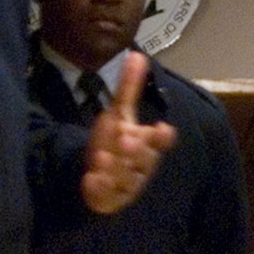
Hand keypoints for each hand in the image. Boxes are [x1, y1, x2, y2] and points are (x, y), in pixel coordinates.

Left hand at [82, 51, 175, 214]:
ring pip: (126, 180)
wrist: (98, 175)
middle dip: (136, 151)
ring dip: (116, 169)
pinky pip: (107, 197)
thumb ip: (128, 88)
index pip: (159, 142)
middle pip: (144, 161)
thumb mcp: (119, 114)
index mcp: (146, 144)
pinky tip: (91, 179)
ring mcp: (126, 185)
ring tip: (102, 157)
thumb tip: (136, 53)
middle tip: (127, 139)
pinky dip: (99, 189)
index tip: (162, 128)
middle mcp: (140, 166)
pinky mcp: (110, 200)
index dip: (161, 137)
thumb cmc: (114, 142)